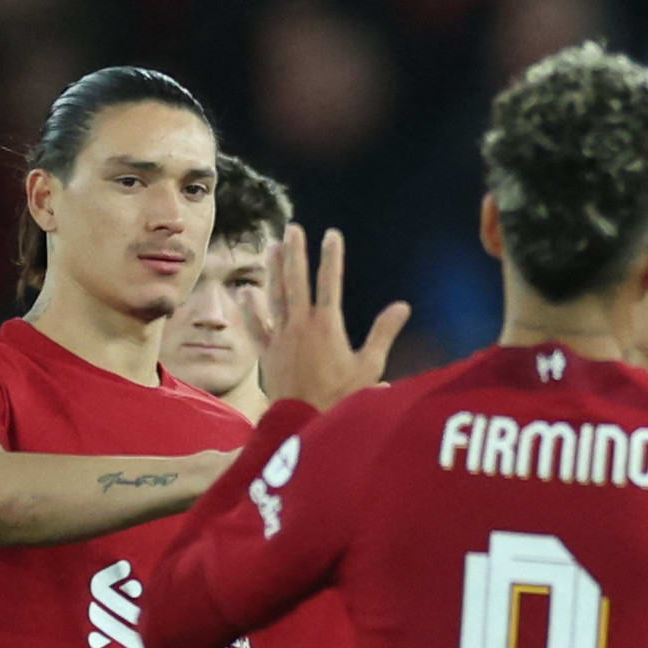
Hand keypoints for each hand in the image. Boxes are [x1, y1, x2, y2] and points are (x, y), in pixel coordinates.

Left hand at [255, 224, 409, 411]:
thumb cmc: (340, 396)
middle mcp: (300, 324)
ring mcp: (281, 336)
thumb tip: (402, 306)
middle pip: (296, 280)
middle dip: (296, 252)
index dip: (331, 256)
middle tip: (293, 228)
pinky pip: (256, 325)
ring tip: (273, 247)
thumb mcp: (369, 366)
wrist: (304, 419)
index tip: (331, 234)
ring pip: (275, 295)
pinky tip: (245, 291)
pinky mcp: (267, 352)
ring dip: (274, 269)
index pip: (330, 282)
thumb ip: (383, 333)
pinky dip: (250, 308)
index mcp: (327, 325)